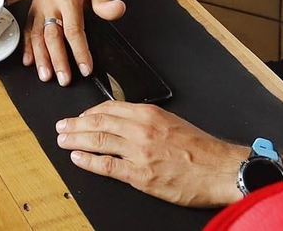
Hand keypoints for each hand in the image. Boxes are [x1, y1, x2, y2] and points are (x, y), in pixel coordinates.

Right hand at [24, 0, 125, 82]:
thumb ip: (106, 2)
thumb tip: (118, 9)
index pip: (73, 29)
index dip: (79, 51)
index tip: (85, 68)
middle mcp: (50, 4)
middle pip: (53, 36)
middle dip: (57, 59)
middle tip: (63, 79)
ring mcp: (39, 8)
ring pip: (37, 35)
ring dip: (40, 57)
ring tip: (45, 76)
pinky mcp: (32, 11)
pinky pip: (27, 30)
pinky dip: (26, 47)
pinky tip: (29, 62)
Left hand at [57, 102, 243, 207]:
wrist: (221, 170)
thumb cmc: (202, 149)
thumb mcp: (173, 122)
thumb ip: (148, 120)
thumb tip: (126, 121)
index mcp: (149, 114)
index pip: (110, 107)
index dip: (90, 112)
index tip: (80, 116)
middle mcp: (141, 130)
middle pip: (98, 122)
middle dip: (75, 124)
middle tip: (61, 126)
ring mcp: (139, 152)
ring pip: (98, 140)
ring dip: (75, 139)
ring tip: (63, 140)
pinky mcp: (140, 175)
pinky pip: (106, 165)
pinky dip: (88, 161)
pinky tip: (77, 158)